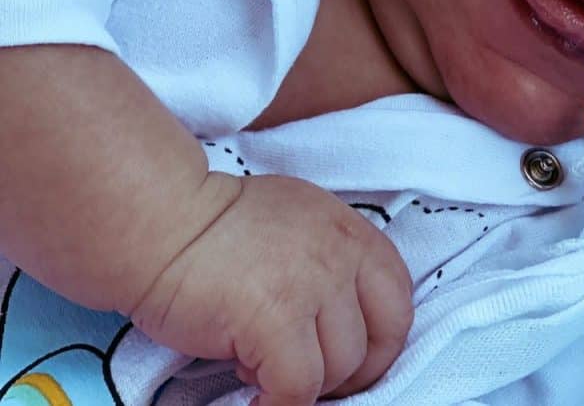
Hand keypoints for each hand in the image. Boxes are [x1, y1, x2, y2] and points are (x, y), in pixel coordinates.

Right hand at [130, 173, 412, 405]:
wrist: (160, 221)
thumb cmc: (216, 228)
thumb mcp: (297, 221)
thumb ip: (330, 258)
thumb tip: (342, 315)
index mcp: (350, 231)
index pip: (398, 298)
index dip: (381, 340)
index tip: (352, 360)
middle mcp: (341, 254)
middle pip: (382, 338)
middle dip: (353, 372)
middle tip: (313, 378)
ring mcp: (312, 285)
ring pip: (340, 368)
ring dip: (306, 382)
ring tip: (261, 366)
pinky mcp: (276, 319)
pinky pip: (298, 388)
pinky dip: (278, 405)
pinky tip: (252, 395)